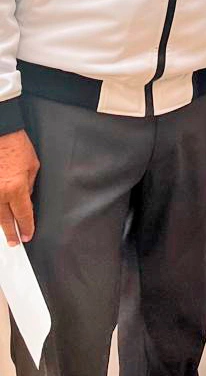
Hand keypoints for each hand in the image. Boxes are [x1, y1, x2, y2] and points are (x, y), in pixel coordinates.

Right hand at [0, 129, 38, 245]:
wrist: (0, 133)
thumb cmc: (17, 146)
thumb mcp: (32, 167)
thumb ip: (29, 186)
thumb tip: (26, 199)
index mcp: (16, 188)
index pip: (23, 214)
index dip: (26, 226)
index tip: (27, 235)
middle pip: (4, 219)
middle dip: (10, 232)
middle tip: (14, 242)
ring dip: (0, 223)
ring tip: (5, 232)